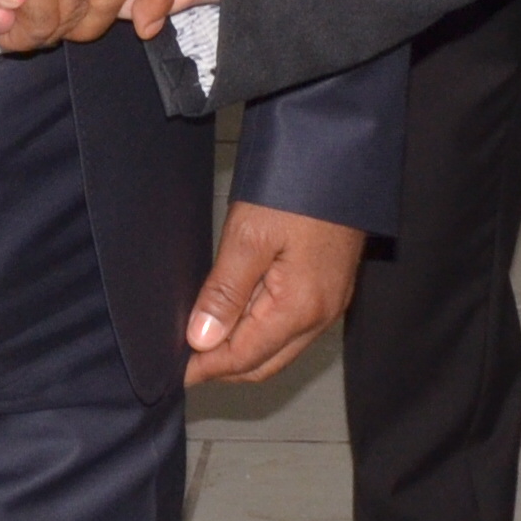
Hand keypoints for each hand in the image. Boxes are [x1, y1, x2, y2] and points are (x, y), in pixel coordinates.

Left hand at [184, 201, 365, 384]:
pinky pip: (294, 328)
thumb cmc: (298, 185)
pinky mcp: (333, 287)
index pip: (245, 358)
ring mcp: (332, 302)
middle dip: (224, 367)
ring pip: (280, 349)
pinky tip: (239, 314)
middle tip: (186, 359)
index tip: (177, 370)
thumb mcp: (248, 234)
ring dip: (243, 351)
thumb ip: (225, 293)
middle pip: (265, 363)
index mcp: (300, 307)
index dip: (207, 367)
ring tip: (206, 337)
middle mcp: (322, 315)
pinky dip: (263, 332)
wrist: (342, 151)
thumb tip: (201, 340)